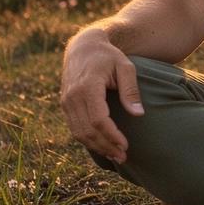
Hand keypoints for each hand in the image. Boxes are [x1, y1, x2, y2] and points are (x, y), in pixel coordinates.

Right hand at [60, 29, 143, 164]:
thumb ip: (130, 90)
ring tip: (115, 155)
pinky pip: (75, 128)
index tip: (126, 145)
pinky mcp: (65, 105)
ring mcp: (66, 102)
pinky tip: (103, 146)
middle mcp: (73, 96)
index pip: (98, 119)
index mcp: (88, 86)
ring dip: (97, 147)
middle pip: (88, 130)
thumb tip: (138, 114)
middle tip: (123, 157)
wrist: (83, 47)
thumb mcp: (125, 67)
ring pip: (79, 133)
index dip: (112, 135)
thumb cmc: (109, 56)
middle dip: (105, 146)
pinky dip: (88, 140)